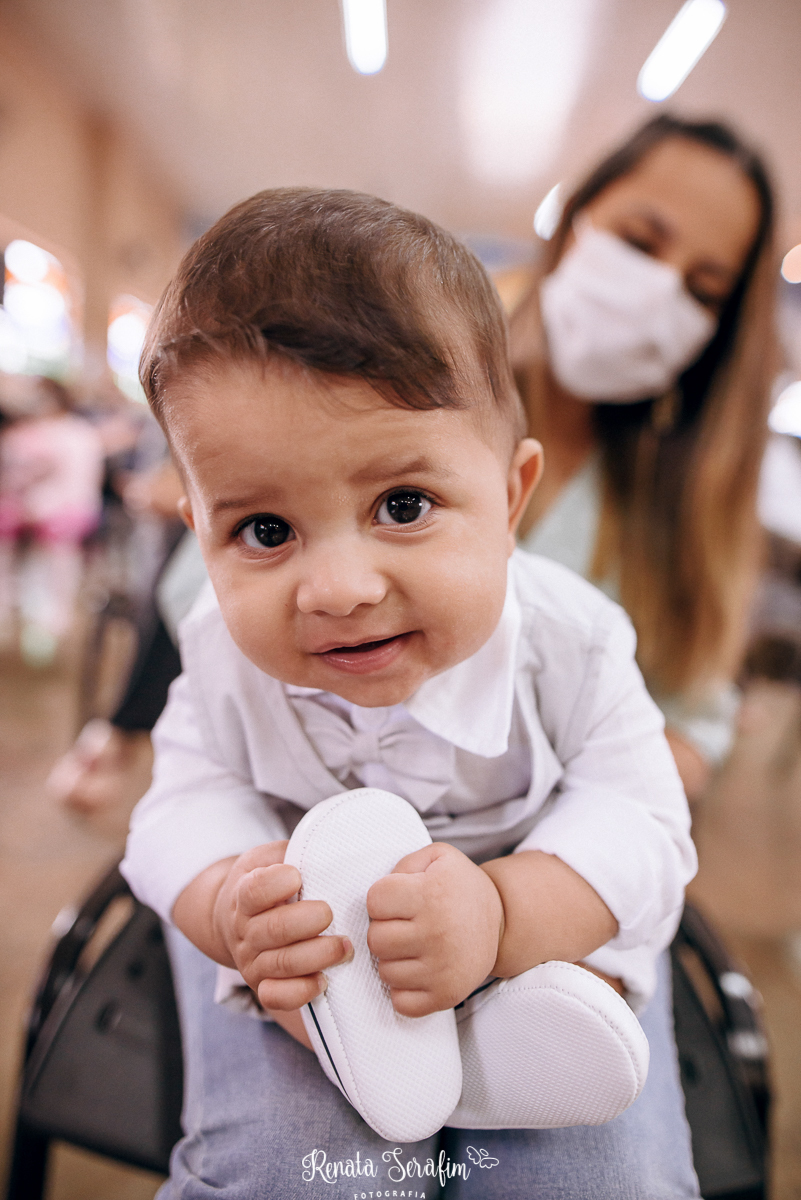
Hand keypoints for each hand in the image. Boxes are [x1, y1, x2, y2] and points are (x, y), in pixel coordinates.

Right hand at [212, 842, 351, 1010]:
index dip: (276, 884)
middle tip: (330, 913)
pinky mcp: (262, 986)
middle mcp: (244, 931)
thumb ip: (292, 851)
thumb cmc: (265, 883)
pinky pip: (276, 997)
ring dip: (317, 956)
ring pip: (281, 964)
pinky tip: (324, 979)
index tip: (297, 877)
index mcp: (244, 895)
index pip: (254, 891)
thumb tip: (330, 845)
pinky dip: (301, 991)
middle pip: (273, 930)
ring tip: (344, 946)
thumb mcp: (270, 858)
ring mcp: (252, 961)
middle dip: (307, 922)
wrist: (234, 919)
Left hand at [366, 842, 503, 1017]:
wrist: (502, 920)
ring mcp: (442, 969)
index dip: (383, 898)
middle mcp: (438, 933)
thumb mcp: (437, 857)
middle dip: (385, 929)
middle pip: (375, 940)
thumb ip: (403, 865)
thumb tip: (379, 897)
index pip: (375, 901)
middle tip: (407, 924)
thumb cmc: (459, 887)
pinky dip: (404, 989)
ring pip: (384, 972)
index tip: (401, 899)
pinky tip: (419, 970)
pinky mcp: (446, 995)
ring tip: (415, 946)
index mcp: (432, 895)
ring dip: (394, 959)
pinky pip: (400, 1001)